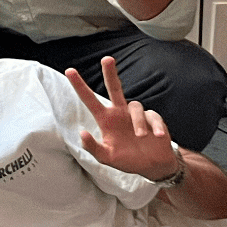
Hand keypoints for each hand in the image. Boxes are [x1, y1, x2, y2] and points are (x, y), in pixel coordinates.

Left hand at [68, 55, 178, 180]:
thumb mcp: (107, 157)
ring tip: (141, 137)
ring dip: (138, 122)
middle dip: (110, 73)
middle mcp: (120, 113)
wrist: (153, 166)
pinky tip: (157, 136)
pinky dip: (155, 125)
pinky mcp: (153, 119)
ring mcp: (137, 115)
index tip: (69, 70)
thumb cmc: (127, 159)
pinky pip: (153, 116)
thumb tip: (82, 133)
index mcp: (106, 119)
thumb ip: (93, 148)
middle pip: (114, 88)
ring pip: (136, 107)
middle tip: (106, 59)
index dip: (80, 86)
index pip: (90, 100)